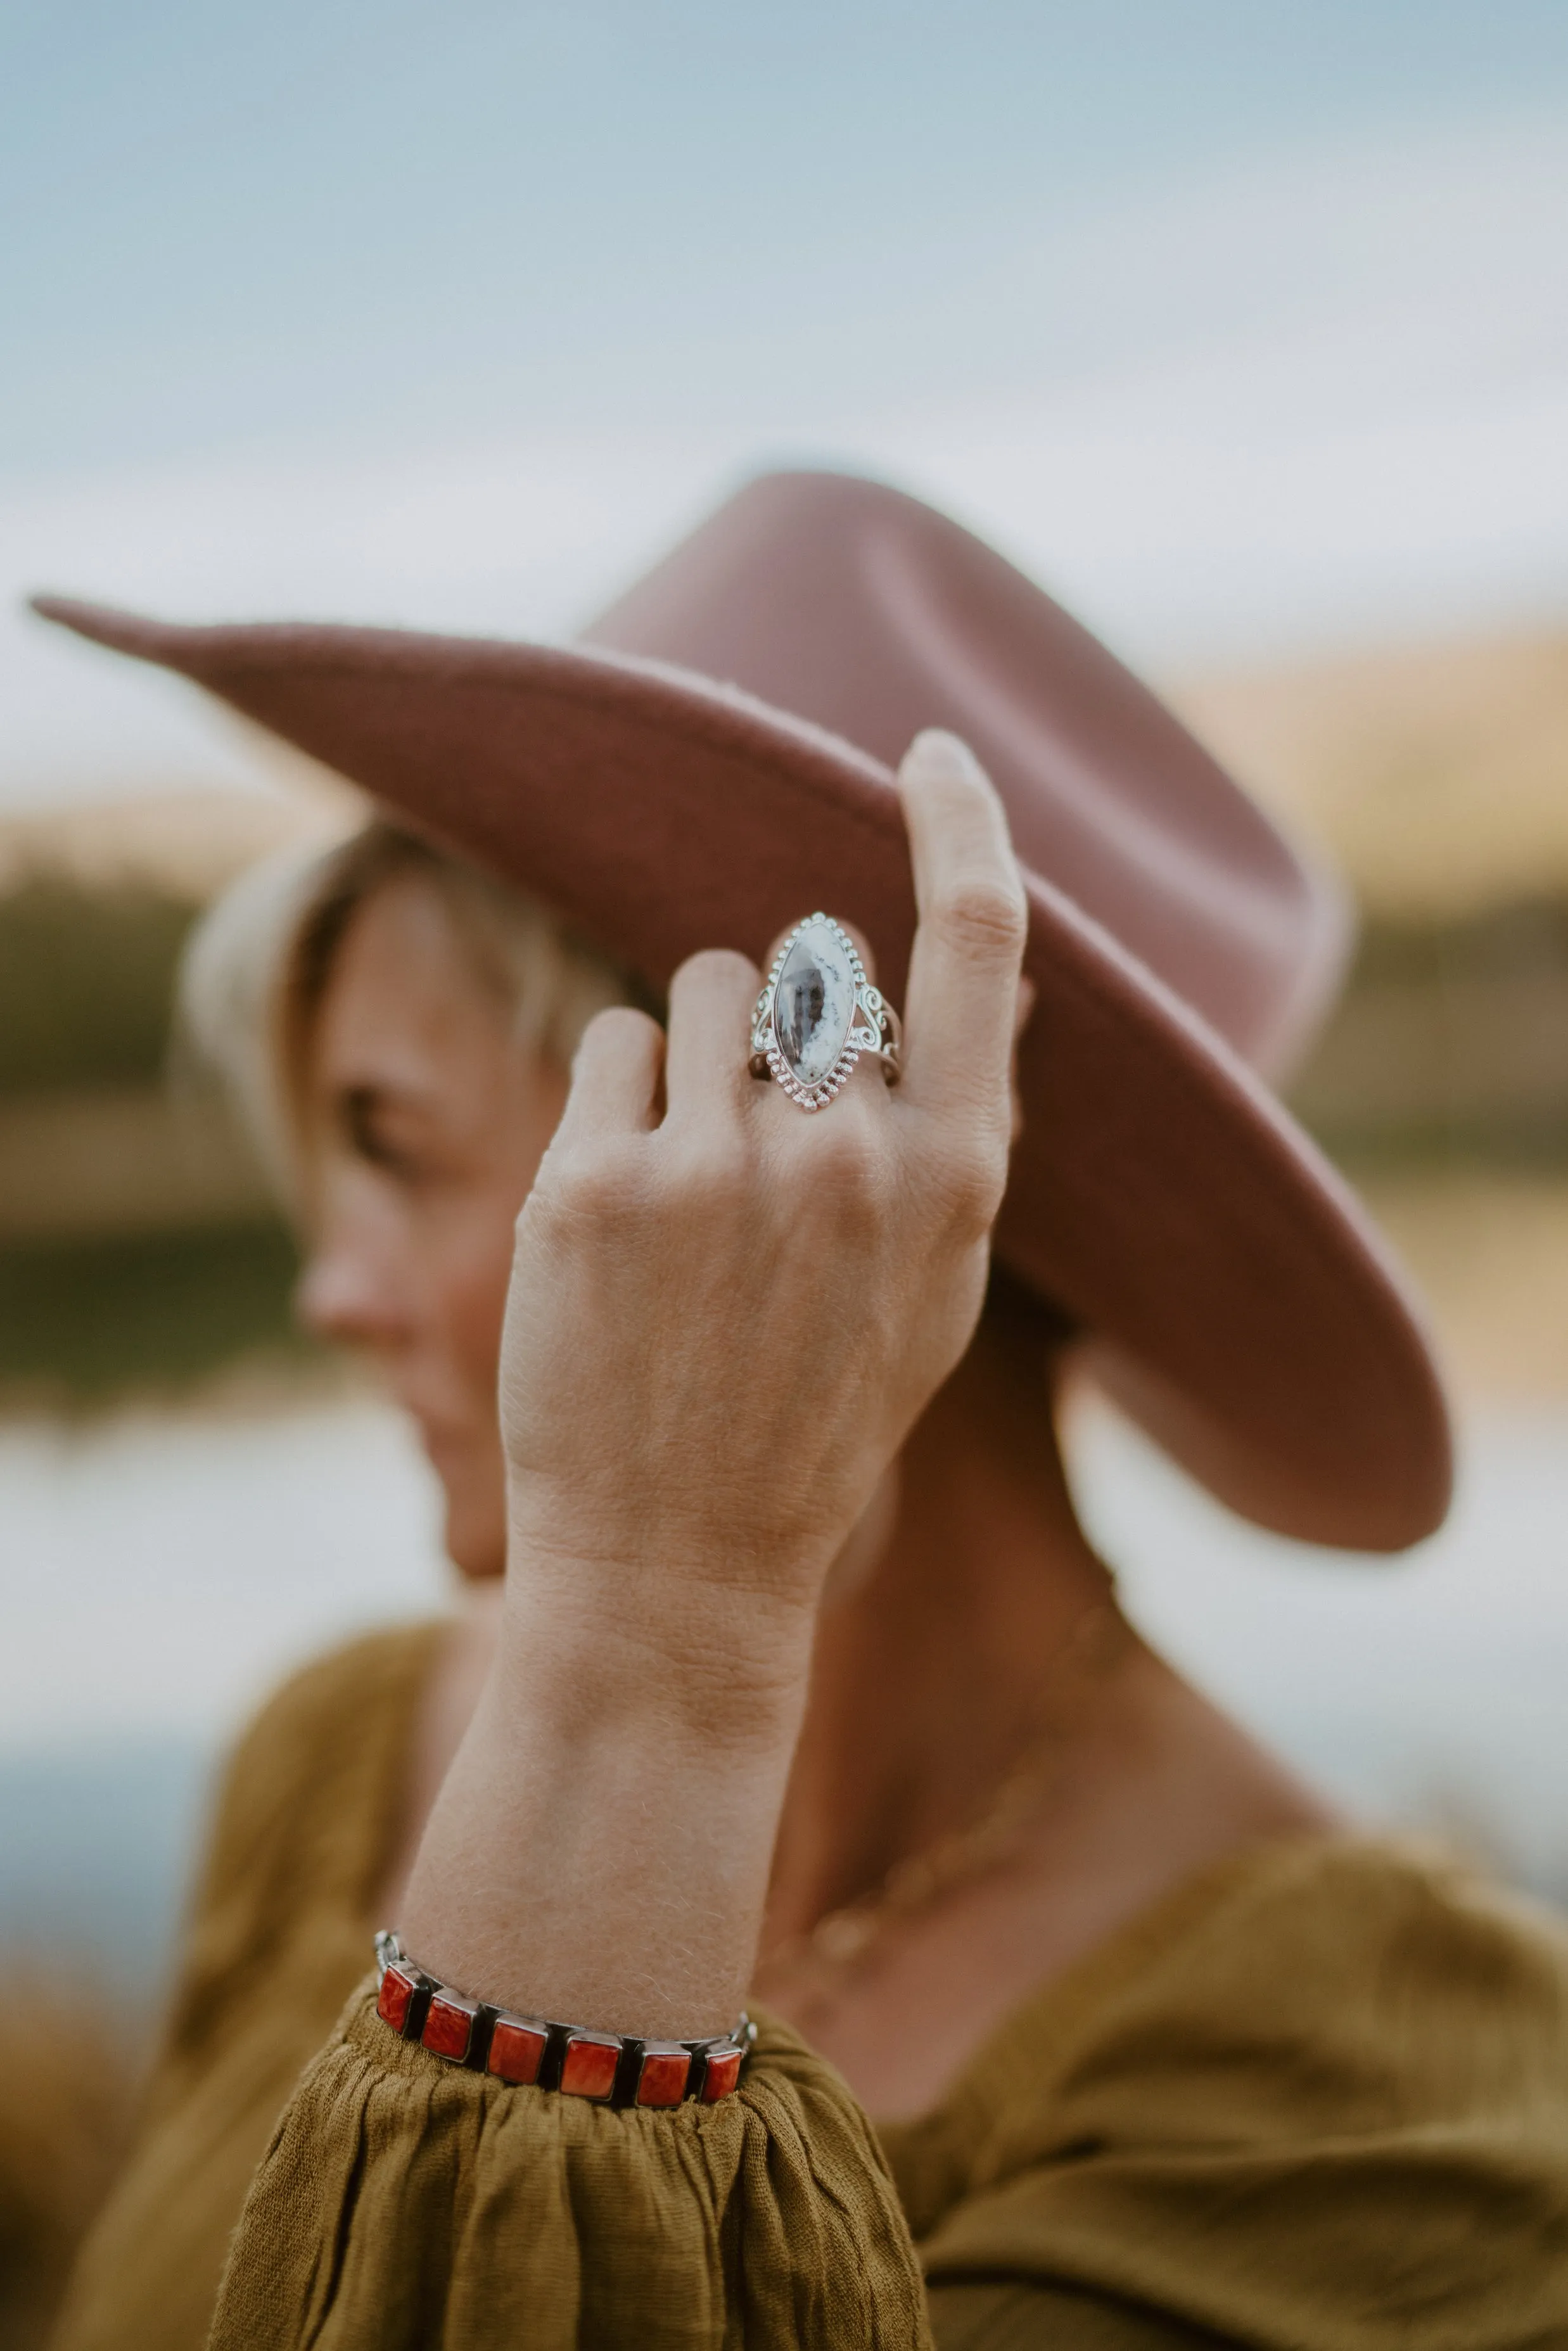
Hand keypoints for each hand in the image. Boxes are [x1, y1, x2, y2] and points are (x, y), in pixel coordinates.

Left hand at [401, 731, 1027, 2029]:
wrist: (678, 1564)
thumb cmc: (813, 1419)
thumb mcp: (934, 1290)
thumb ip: (952, 1134)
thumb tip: (953, 980)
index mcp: (954, 1180)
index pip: (979, 941)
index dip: (961, 824)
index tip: (930, 756)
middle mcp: (847, 1154)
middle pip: (811, 962)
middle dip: (783, 1022)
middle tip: (759, 1156)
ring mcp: (716, 1166)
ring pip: (703, 981)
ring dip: (696, 1048)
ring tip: (690, 1182)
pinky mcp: (594, 1181)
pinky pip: (613, 1039)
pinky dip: (619, 1094)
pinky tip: (624, 1205)